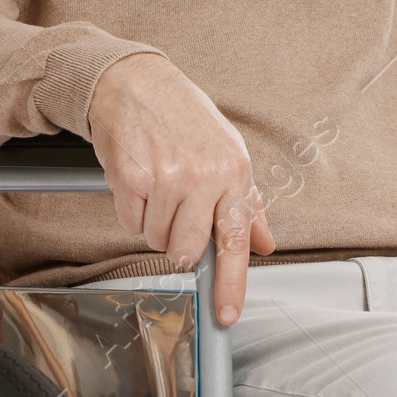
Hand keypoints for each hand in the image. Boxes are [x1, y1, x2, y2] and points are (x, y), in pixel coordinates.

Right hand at [87, 52, 275, 323]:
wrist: (137, 82)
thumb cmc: (183, 116)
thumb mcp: (227, 151)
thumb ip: (247, 203)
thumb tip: (266, 242)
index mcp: (234, 171)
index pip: (236, 239)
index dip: (231, 284)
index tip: (225, 314)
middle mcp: (204, 176)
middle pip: (187, 250)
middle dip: (178, 241)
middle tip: (176, 209)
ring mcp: (167, 176)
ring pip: (156, 239)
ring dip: (153, 222)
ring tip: (157, 184)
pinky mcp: (132, 176)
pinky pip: (130, 221)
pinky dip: (131, 208)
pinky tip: (139, 179)